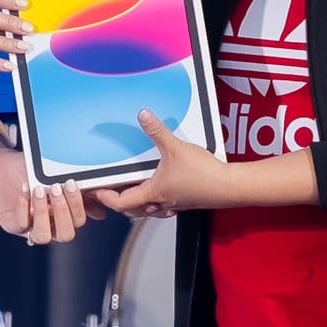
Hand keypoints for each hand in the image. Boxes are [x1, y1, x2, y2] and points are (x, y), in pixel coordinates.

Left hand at [0, 149, 92, 245]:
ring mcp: (30, 227)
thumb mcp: (54, 176)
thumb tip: (100, 211)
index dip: (78, 205)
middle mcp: (49, 224)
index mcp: (63, 214)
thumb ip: (77, 191)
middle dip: (63, 211)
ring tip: (40, 191)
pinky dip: (23, 206)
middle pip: (66, 234)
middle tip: (56, 187)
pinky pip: (21, 224)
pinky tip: (25, 189)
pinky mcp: (12, 225)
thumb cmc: (27, 170)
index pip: (79, 221)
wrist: (0, 166)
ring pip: (44, 237)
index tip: (72, 183)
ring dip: (44, 214)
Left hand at [98, 111, 233, 219]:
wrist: (229, 187)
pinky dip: (154, 199)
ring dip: (136, 201)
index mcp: (152, 193)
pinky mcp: (184, 201)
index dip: (105, 197)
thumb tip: (144, 117)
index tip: (97, 189)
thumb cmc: (204, 175)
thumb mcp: (175, 147)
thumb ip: (157, 131)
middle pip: (131, 209)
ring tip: (130, 187)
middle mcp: (160, 202)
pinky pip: (162, 205)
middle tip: (109, 188)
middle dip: (118, 201)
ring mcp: (173, 204)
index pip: (120, 202)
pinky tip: (160, 186)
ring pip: (147, 210)